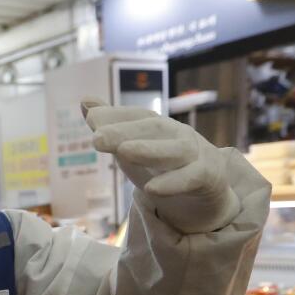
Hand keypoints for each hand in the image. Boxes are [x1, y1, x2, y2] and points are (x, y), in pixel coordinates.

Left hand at [84, 100, 240, 233]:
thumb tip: (85, 101)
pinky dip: (173, 182)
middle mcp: (179, 135)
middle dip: (125, 131)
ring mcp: (197, 155)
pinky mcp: (209, 177)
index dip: (116, 116)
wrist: (207, 193)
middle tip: (97, 138)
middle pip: (154, 129)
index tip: (91, 118)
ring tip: (124, 152)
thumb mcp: (135, 148)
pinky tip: (150, 189)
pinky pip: (193, 177)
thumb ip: (112, 128)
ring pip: (176, 151)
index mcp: (160, 127)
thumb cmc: (166, 166)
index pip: (138, 117)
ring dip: (150, 150)